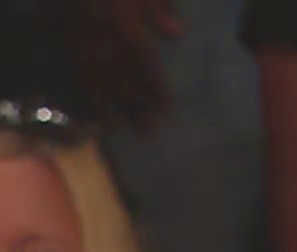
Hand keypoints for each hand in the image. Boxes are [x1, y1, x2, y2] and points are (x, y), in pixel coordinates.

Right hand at [35, 0, 183, 130]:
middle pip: (117, 72)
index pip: (142, 58)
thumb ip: (160, 6)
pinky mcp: (58, 29)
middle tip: (147, 131)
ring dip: (102, 100)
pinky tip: (89, 100)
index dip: (154, 83)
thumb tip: (176, 35)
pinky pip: (70, 61)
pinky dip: (79, 83)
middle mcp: (96, 28)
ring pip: (90, 71)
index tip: (166, 107)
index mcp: (121, 17)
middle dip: (132, 103)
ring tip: (113, 126)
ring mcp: (74, 30)